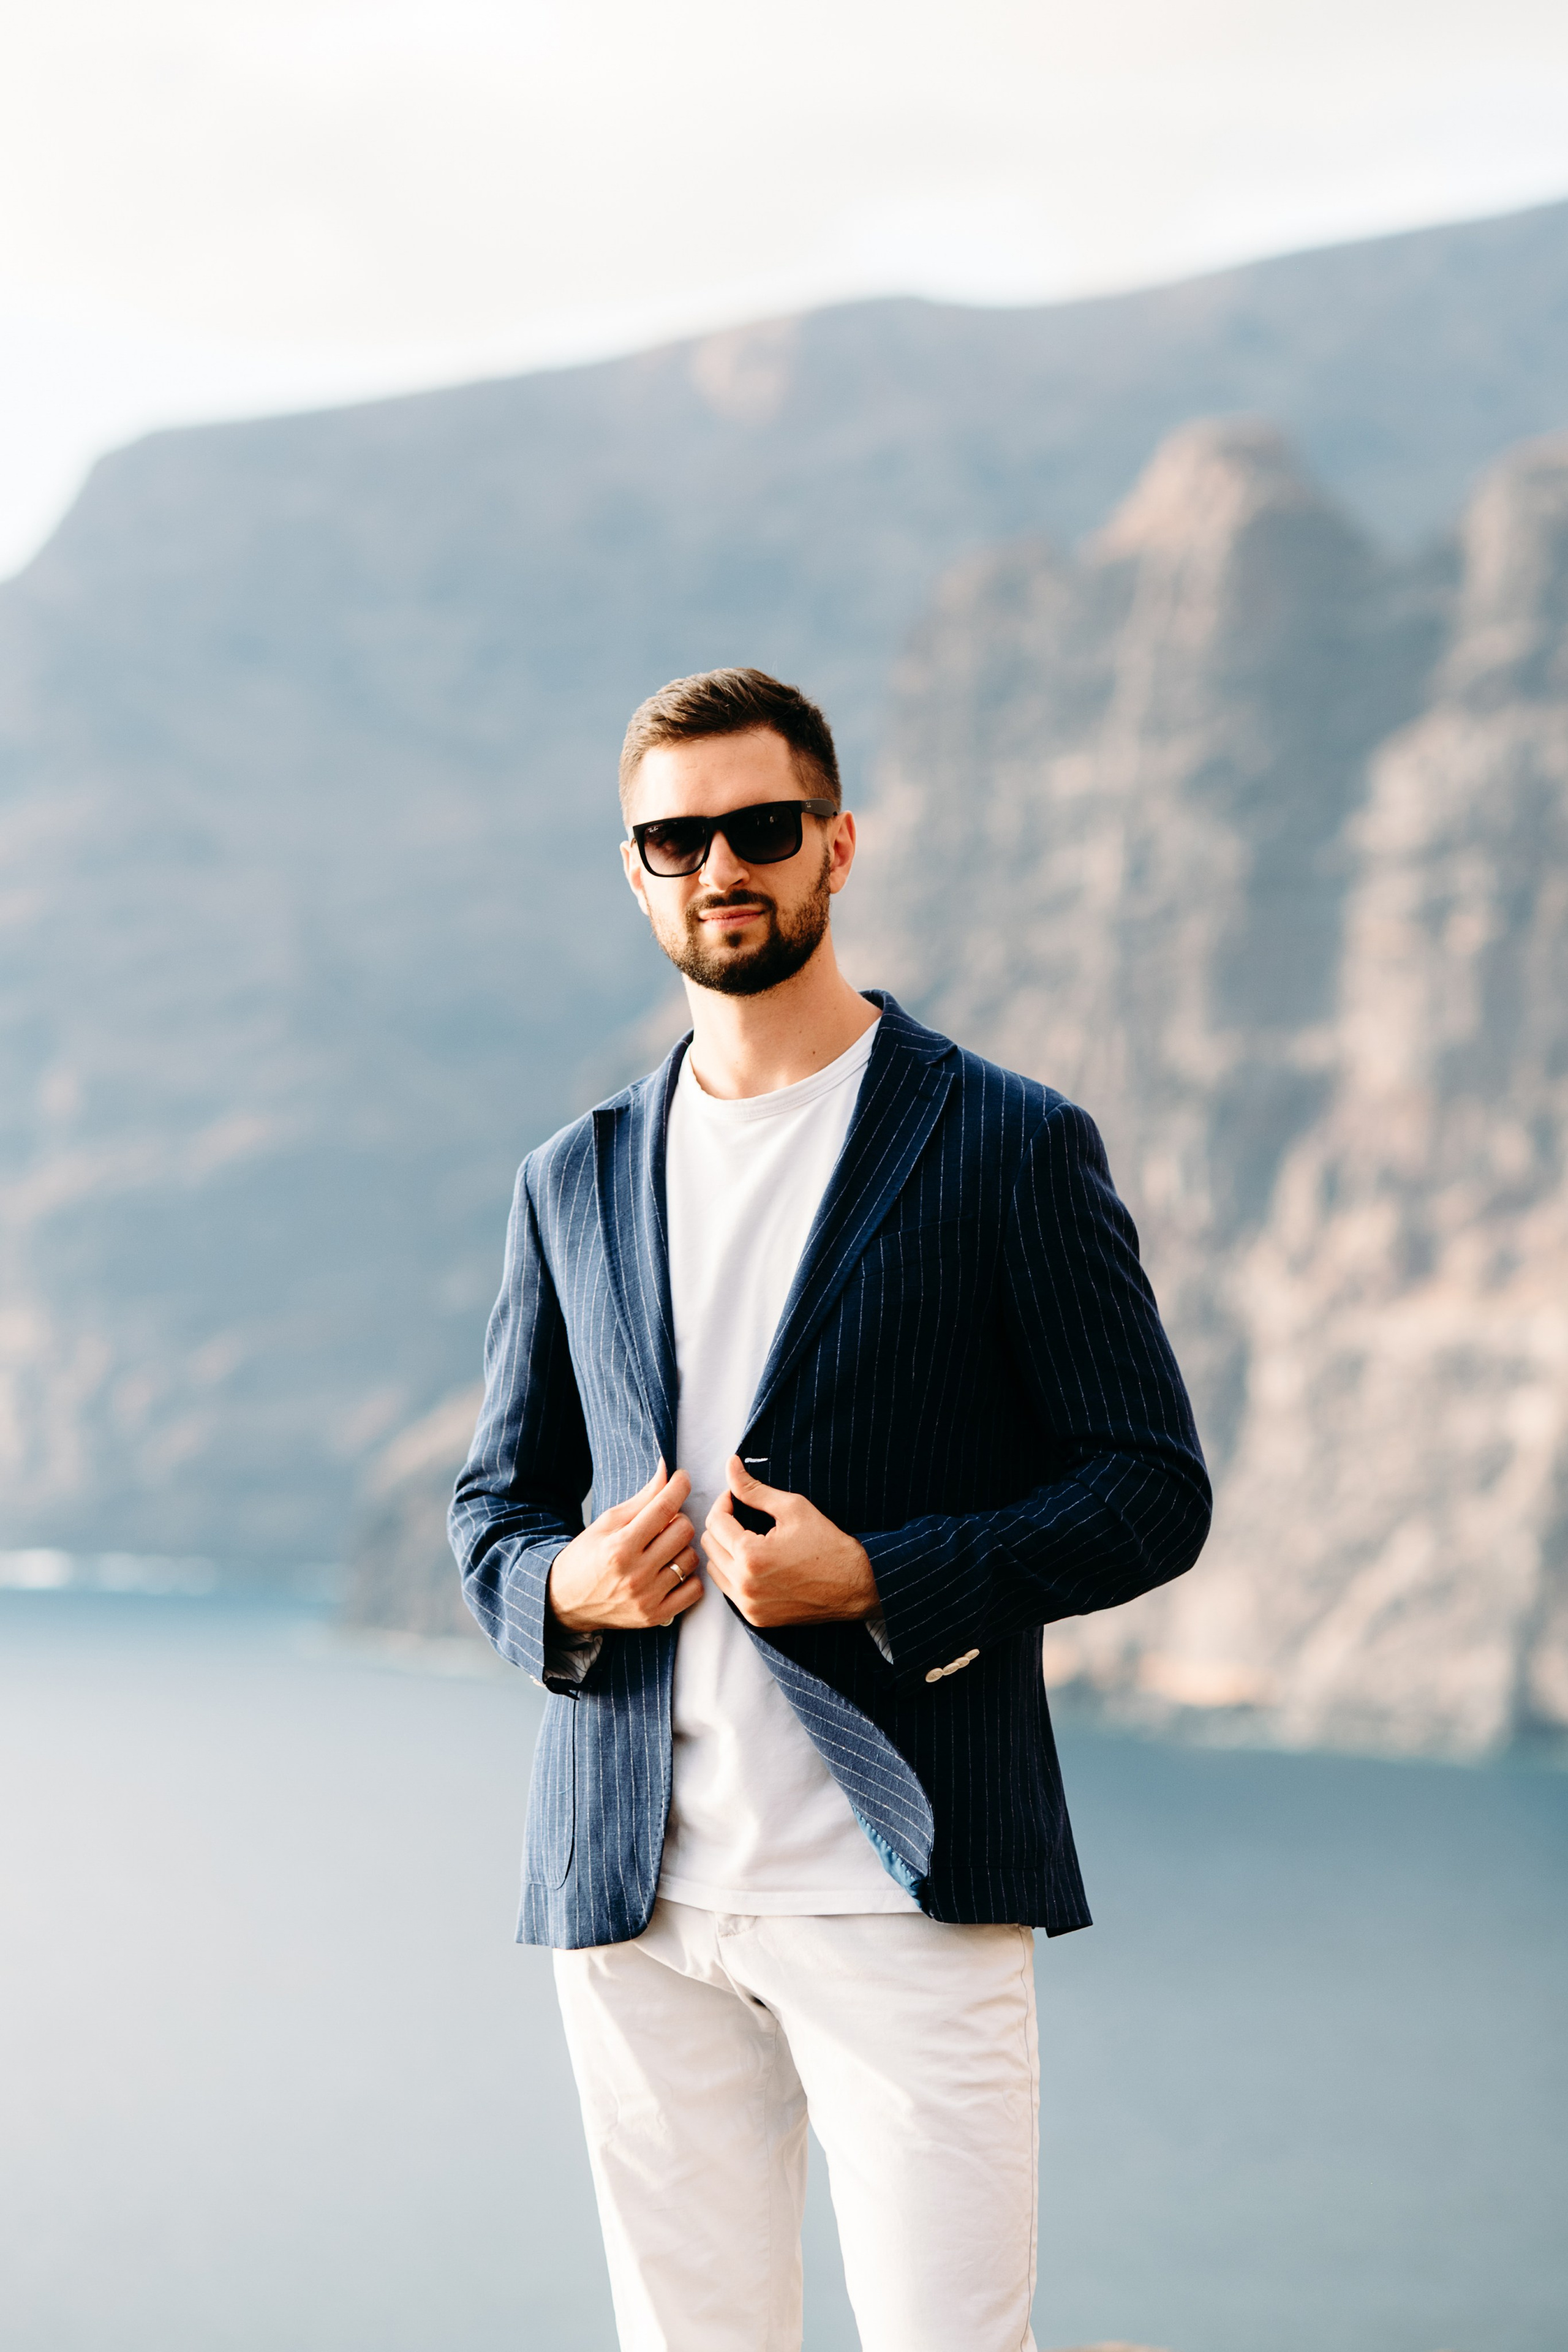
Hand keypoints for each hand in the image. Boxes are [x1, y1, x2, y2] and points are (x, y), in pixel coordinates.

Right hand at [547, 1461, 702, 1631]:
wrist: (565, 1602)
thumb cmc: (585, 1557)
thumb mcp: (607, 1523)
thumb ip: (642, 1499)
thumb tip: (667, 1470)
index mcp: (619, 1547)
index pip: (664, 1507)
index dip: (679, 1486)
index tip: (682, 1479)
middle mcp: (635, 1574)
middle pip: (683, 1531)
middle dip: (678, 1519)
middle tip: (664, 1522)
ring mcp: (647, 1598)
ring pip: (690, 1558)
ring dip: (682, 1548)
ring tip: (664, 1548)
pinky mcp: (655, 1616)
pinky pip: (695, 1590)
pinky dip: (689, 1577)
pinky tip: (671, 1570)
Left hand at [701, 1458, 878, 1627]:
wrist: (855, 1585)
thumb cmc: (827, 1544)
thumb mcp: (792, 1508)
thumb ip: (754, 1489)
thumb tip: (730, 1464)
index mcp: (750, 1555)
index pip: (716, 1521)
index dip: (724, 1502)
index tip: (736, 1497)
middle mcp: (744, 1585)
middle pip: (709, 1546)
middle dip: (721, 1525)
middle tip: (740, 1514)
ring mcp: (749, 1605)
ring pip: (714, 1570)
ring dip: (723, 1550)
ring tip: (745, 1537)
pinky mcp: (756, 1618)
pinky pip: (729, 1591)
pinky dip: (733, 1573)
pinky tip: (753, 1561)